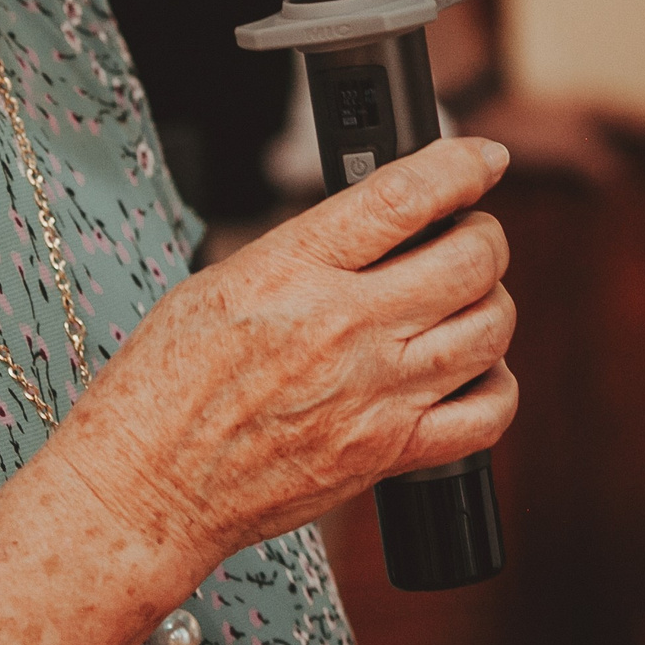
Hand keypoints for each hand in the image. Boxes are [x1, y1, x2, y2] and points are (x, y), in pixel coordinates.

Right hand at [51, 136, 517, 569]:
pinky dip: (495, 383)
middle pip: (470, 261)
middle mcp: (344, 327)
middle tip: (469, 232)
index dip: (461, 165)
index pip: (403, 197)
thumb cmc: (165, 384)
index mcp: (292, 270)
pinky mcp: (387, 453)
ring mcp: (374, 394)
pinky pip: (487, 414)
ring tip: (467, 297)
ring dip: (491, 300)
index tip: (481, 158)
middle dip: (485, 234)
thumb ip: (305, 251)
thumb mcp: (221, 280)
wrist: (148, 485)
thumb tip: (377, 227)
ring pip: (490, 328)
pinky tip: (470, 370)